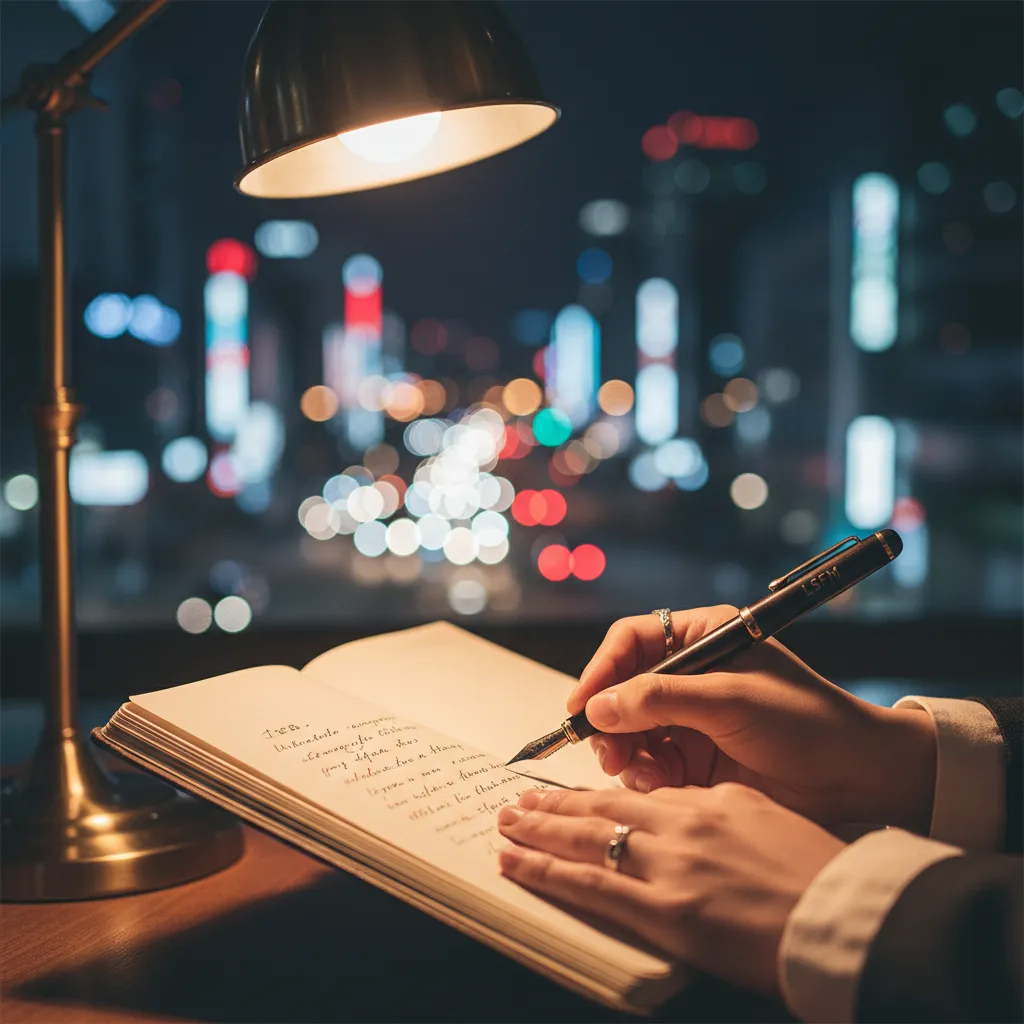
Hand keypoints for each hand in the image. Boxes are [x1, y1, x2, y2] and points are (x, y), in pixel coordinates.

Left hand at [497, 784, 844, 995]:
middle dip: (554, 803)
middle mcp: (684, 825)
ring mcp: (672, 868)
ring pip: (588, 839)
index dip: (596, 794)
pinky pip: (593, 887)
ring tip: (506, 824)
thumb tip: (683, 812)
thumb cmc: (821, 874)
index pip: (637, 794)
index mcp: (711, 801)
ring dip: (539, 830)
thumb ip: (719, 813)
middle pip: (603, 807)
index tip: (568, 795)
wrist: (848, 918)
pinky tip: (517, 864)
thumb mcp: (769, 821)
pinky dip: (547, 872)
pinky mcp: (668, 913)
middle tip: (517, 799)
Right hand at [567, 607, 936, 830]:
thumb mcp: (731, 701)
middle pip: (623, 688)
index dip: (601, 669)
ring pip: (630, 728)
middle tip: (606, 751)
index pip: (632, 641)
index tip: (581, 704)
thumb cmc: (805, 723)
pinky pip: (649, 761)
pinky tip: (658, 784)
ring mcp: (691, 717)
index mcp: (704, 637)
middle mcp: (692, 673)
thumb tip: (597, 707)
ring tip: (637, 771)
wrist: (858, 777)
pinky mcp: (695, 758)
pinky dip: (644, 773)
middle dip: (609, 719)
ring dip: (624, 750)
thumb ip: (661, 700)